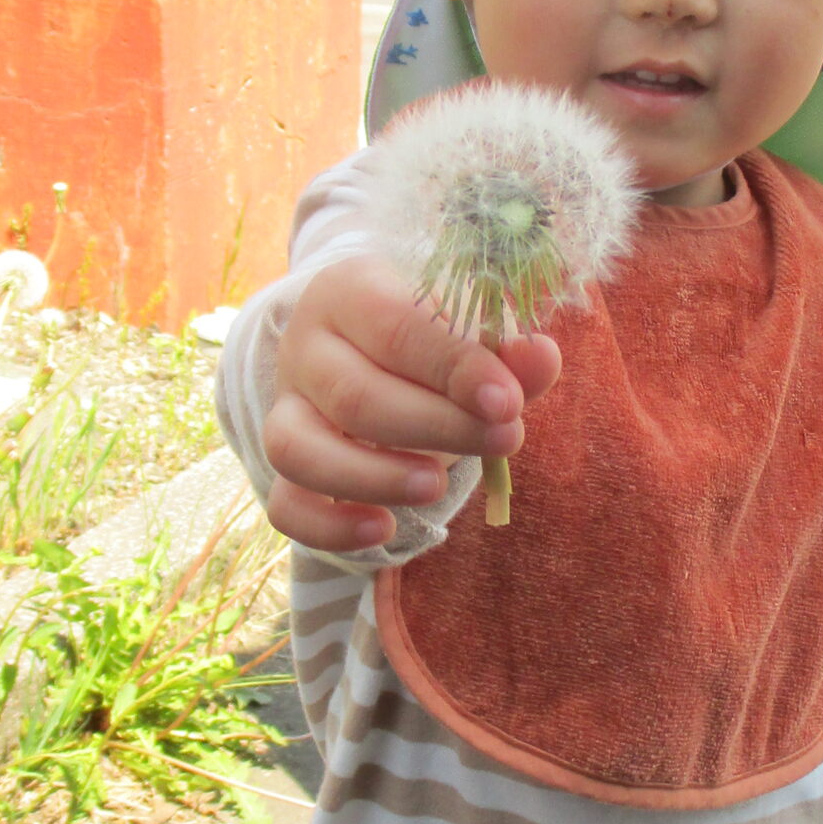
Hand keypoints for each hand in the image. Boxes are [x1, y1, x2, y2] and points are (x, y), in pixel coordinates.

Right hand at [261, 254, 561, 553]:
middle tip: (504, 441)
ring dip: (373, 476)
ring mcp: (285, 410)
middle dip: (436, 427)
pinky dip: (329, 525)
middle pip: (354, 395)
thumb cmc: (430, 345)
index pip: (394, 327)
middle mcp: (305, 348)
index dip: (452, 367)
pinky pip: (286, 506)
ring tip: (436, 487)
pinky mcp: (283, 468)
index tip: (509, 404)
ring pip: (299, 449)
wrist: (371, 357)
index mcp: (348, 293)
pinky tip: (383, 531)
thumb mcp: (469, 335)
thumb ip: (506, 352)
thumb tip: (539, 357)